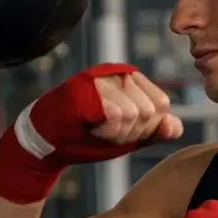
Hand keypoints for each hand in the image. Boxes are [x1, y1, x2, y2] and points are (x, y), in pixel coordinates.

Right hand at [0, 63, 183, 204]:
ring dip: (117, 133)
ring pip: (134, 112)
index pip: (161, 104)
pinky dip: (106, 130)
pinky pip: (114, 113)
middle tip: (106, 133)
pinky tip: (90, 128)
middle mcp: (117, 73)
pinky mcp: (84, 88)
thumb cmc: (85, 138)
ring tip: (97, 130)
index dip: (147, 127)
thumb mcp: (127, 137)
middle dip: (132, 132)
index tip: (123, 131)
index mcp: (130, 80)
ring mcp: (99, 78)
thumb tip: (175, 126)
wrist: (43, 144)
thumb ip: (154, 132)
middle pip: (151, 109)